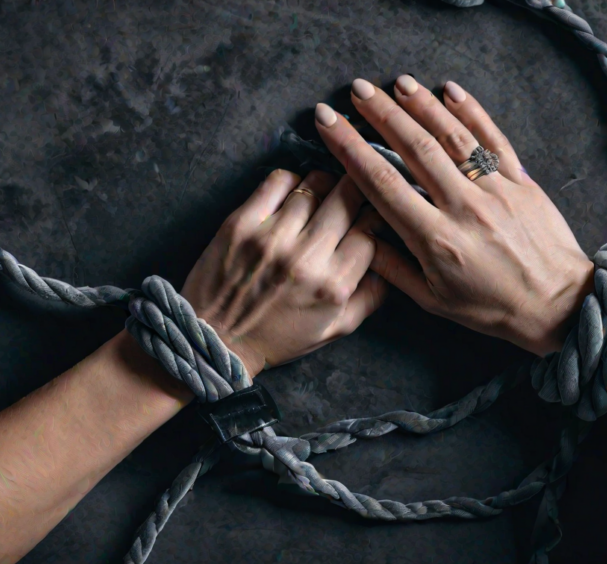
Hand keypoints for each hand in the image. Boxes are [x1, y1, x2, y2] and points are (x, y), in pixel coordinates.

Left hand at [181, 168, 387, 377]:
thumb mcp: (333, 331)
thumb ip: (369, 298)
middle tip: (353, 195)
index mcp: (332, 287)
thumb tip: (392, 264)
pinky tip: (292, 195)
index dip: (375, 219)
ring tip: (320, 198)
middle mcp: (305, 259)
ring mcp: (272, 238)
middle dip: (357, 192)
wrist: (214, 341)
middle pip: (348, 198)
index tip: (371, 217)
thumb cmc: (276, 337)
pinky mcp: (241, 223)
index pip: (370, 232)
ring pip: (315, 185)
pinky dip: (291, 181)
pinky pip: (278, 180)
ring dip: (324, 186)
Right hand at [314, 76, 593, 356]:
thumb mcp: (433, 301)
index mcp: (435, 239)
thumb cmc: (491, 308)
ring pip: (454, 137)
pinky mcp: (521, 182)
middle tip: (357, 91)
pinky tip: (450, 90)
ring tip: (396, 82)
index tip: (330, 124)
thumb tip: (360, 235)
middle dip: (382, 114)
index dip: (351, 149)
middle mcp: (464, 207)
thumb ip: (393, 268)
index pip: (383, 184)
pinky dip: (473, 111)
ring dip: (422, 105)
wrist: (557, 304)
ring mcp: (496, 190)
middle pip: (416, 149)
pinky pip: (494, 139)